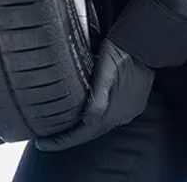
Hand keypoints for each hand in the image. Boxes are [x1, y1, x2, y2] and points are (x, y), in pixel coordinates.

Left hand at [35, 38, 154, 151]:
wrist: (144, 43)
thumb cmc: (121, 51)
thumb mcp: (105, 70)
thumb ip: (98, 95)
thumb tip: (87, 120)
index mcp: (114, 111)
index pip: (84, 134)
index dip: (62, 140)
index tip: (42, 143)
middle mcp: (122, 116)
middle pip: (91, 132)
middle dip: (69, 136)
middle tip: (46, 136)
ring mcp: (128, 110)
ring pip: (100, 123)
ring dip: (81, 126)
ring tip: (61, 125)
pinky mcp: (132, 102)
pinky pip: (109, 115)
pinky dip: (94, 116)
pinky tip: (84, 111)